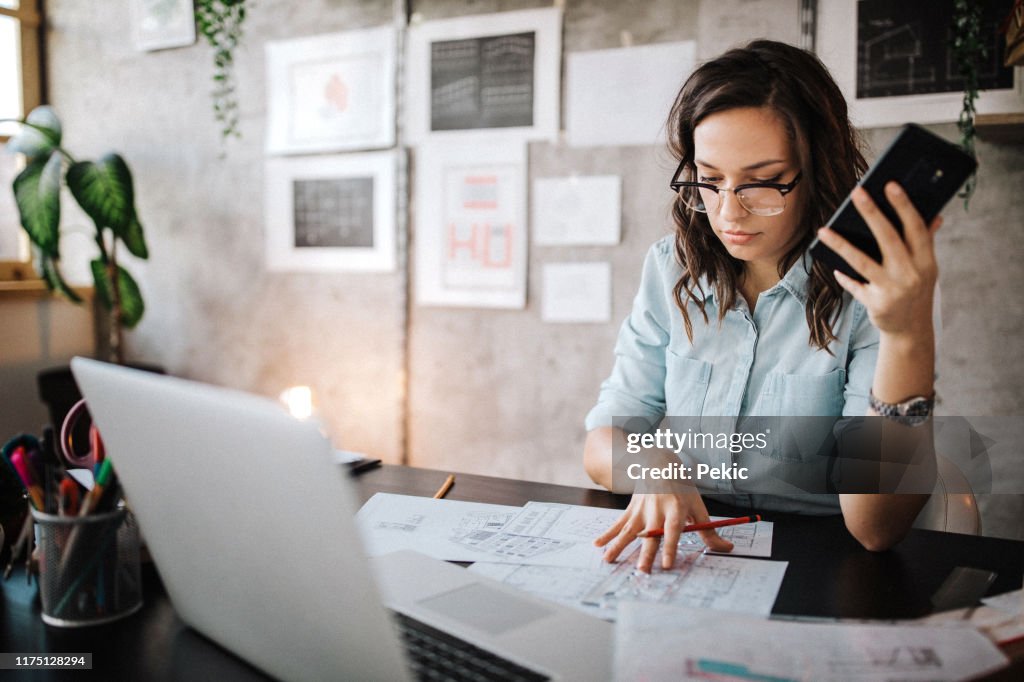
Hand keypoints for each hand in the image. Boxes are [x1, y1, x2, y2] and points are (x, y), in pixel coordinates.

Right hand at [593, 492, 733, 572]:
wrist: (658, 462)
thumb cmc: (682, 487)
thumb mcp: (697, 505)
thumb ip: (709, 530)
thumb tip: (727, 549)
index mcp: (675, 507)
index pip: (673, 530)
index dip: (670, 547)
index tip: (667, 564)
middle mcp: (656, 509)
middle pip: (651, 535)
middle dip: (645, 554)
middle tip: (642, 571)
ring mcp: (641, 509)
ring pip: (629, 530)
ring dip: (619, 546)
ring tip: (609, 560)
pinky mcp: (631, 509)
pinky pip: (618, 524)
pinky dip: (607, 534)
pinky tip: (598, 545)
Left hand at [816, 183, 940, 337]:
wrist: (911, 329)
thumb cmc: (915, 289)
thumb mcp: (926, 268)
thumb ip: (925, 242)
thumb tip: (935, 215)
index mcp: (926, 261)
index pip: (916, 228)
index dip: (904, 206)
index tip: (890, 185)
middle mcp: (911, 274)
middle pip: (888, 238)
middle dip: (872, 213)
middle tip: (857, 192)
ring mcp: (893, 290)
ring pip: (862, 262)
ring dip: (841, 245)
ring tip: (823, 231)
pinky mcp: (876, 304)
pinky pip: (854, 286)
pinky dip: (844, 277)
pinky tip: (834, 269)